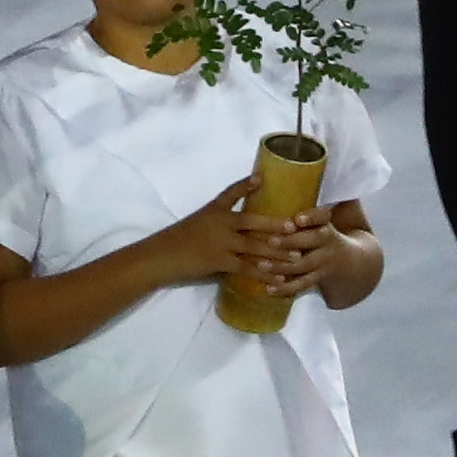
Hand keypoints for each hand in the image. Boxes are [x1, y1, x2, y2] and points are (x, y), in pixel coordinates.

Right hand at [157, 176, 299, 286]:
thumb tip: (235, 232)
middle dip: (275, 224)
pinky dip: (264, 274)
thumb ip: (215, 225)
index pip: (231, 193)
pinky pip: (247, 269)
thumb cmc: (174, 242)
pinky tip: (278, 279)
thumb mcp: (195, 225)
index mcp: (212, 210)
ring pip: (255, 246)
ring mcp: (221, 242)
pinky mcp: (220, 261)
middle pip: (252, 221)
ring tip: (296, 256)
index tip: (262, 177)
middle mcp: (220, 223)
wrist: (159, 257)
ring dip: (277, 252)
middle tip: (295, 226)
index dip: (246, 184)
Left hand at [232, 203, 354, 298]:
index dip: (311, 217)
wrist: (351, 262)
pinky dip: (284, 288)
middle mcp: (327, 243)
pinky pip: (300, 285)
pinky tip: (268, 289)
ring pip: (303, 266)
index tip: (297, 218)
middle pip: (311, 242)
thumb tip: (304, 167)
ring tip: (261, 264)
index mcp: (327, 224)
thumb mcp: (326, 216)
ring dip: (282, 266)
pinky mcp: (316, 279)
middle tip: (271, 240)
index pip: (323, 218)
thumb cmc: (326, 232)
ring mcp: (322, 263)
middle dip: (291, 242)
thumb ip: (314, 197)